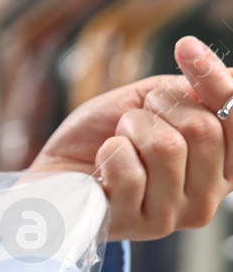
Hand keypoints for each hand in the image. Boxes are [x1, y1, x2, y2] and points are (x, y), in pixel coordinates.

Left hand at [29, 36, 232, 240]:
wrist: (55, 173)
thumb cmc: (106, 137)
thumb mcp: (153, 104)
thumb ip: (195, 91)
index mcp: (224, 169)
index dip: (213, 79)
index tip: (185, 45)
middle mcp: (206, 199)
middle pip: (202, 129)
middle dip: (160, 107)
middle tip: (136, 116)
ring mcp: (170, 218)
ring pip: (166, 148)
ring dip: (131, 129)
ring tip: (118, 141)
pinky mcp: (132, 225)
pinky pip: (129, 170)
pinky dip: (110, 152)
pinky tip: (102, 165)